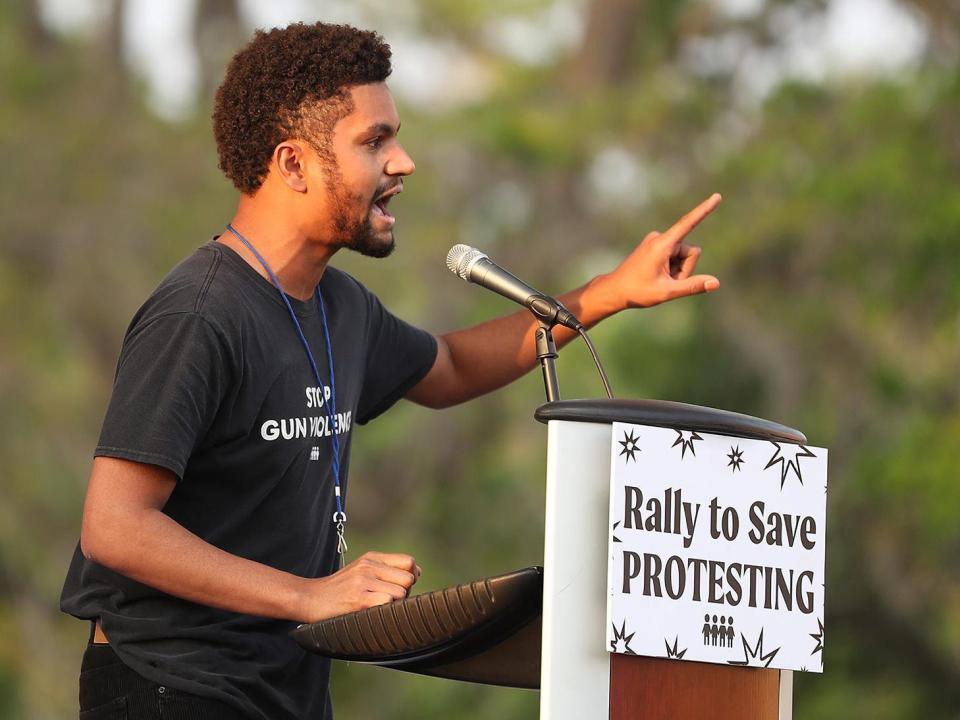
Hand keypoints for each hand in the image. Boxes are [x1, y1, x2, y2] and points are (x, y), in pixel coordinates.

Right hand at [297, 551, 420, 622]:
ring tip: (378, 608)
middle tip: (389, 601)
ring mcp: (363, 582)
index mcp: (372, 558)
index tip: (401, 587)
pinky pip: (387, 603)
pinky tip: (372, 613)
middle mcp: (369, 566)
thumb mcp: (361, 571)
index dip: (411, 576)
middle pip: (409, 578)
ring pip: (401, 593)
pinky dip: (385, 612)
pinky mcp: (358, 599)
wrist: (309, 598)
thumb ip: (386, 570)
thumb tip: (416, 574)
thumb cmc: (339, 590)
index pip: (409, 562)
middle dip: (405, 593)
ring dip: (395, 605)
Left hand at [606, 193, 721, 308]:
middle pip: (691, 252)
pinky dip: (672, 268)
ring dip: (678, 270)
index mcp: (662, 244)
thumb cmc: (637, 291)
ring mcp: (658, 241)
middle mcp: (660, 238)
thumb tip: (716, 283)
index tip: (717, 196)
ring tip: (659, 279)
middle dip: (685, 269)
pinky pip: (675, 256)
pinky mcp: (657, 246)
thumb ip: (692, 286)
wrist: (615, 290)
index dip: (704, 210)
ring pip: (684, 256)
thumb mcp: (667, 291)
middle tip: (666, 282)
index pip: (688, 224)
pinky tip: (657, 276)